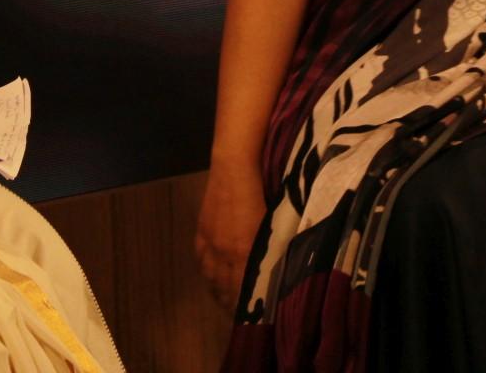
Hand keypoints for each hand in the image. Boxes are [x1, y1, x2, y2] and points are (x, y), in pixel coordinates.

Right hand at [196, 160, 266, 310]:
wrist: (235, 165)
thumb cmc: (265, 188)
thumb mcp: (276, 221)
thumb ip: (276, 247)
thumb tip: (283, 267)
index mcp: (246, 251)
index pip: (245, 290)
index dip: (250, 307)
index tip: (259, 319)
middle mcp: (225, 252)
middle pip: (227, 290)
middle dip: (236, 307)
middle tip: (247, 318)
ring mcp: (211, 244)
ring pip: (213, 280)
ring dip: (221, 295)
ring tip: (230, 305)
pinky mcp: (202, 234)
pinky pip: (203, 265)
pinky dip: (210, 278)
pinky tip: (215, 282)